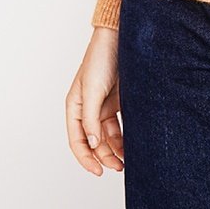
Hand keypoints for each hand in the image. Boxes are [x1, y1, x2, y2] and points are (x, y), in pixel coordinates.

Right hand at [65, 26, 124, 175]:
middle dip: (105, 157)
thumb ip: (91, 118)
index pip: (77, 140)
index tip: (98, 172)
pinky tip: (134, 144)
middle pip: (94, 142)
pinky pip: (121, 124)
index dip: (86, 159)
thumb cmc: (101, 58)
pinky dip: (125, 136)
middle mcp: (89, 108)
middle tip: (120, 167)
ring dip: (117, 149)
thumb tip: (93, 145)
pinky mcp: (121, 100)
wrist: (122, 36)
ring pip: (108, 136)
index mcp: (75, 106)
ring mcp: (105, 105)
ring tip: (129, 160)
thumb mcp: (93, 89)